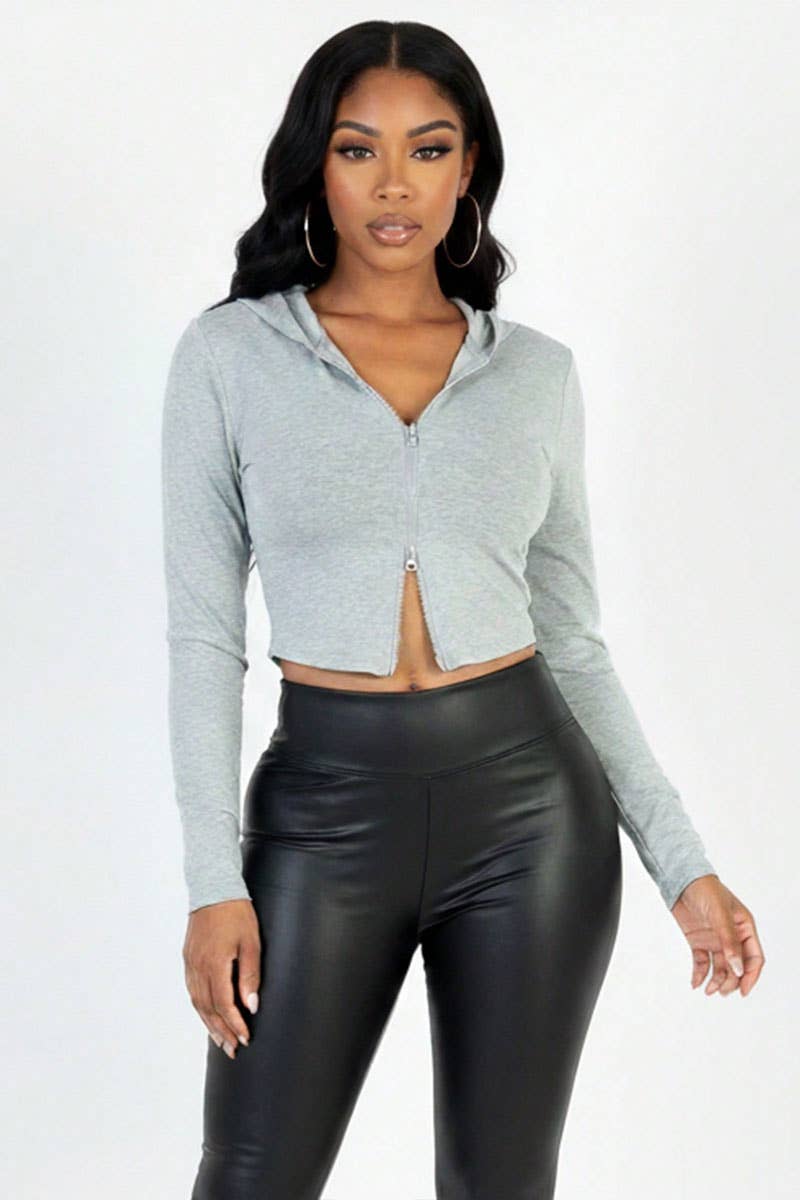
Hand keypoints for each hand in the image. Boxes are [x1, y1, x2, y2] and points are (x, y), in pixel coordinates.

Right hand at [182, 898, 261, 1057]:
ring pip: (197, 1002)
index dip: (234, 1024)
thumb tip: (252, 1005)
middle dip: (222, 1032)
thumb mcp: (251, 942)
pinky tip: (207, 1016)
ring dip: (209, 1024)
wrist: (213, 889)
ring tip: (220, 1041)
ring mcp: (190, 963)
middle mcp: (198, 968)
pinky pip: (192, 990)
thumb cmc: (237, 913)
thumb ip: (250, 975)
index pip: (224, 1004)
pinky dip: (200, 1008)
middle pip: (208, 1009)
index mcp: (214, 964)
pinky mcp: (188, 958)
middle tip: (233, 1050)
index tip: (245, 1038)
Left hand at [670, 874, 764, 997]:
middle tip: (720, 990)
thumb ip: (729, 942)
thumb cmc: (706, 890)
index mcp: (744, 928)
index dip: (751, 976)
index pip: (754, 958)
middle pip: (737, 967)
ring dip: (716, 981)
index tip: (743, 991)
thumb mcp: (720, 915)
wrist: (680, 879)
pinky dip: (700, 974)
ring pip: (721, 968)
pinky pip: (702, 962)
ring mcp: (715, 940)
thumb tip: (738, 969)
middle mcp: (732, 937)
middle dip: (731, 981)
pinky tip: (696, 983)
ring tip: (708, 990)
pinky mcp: (699, 941)